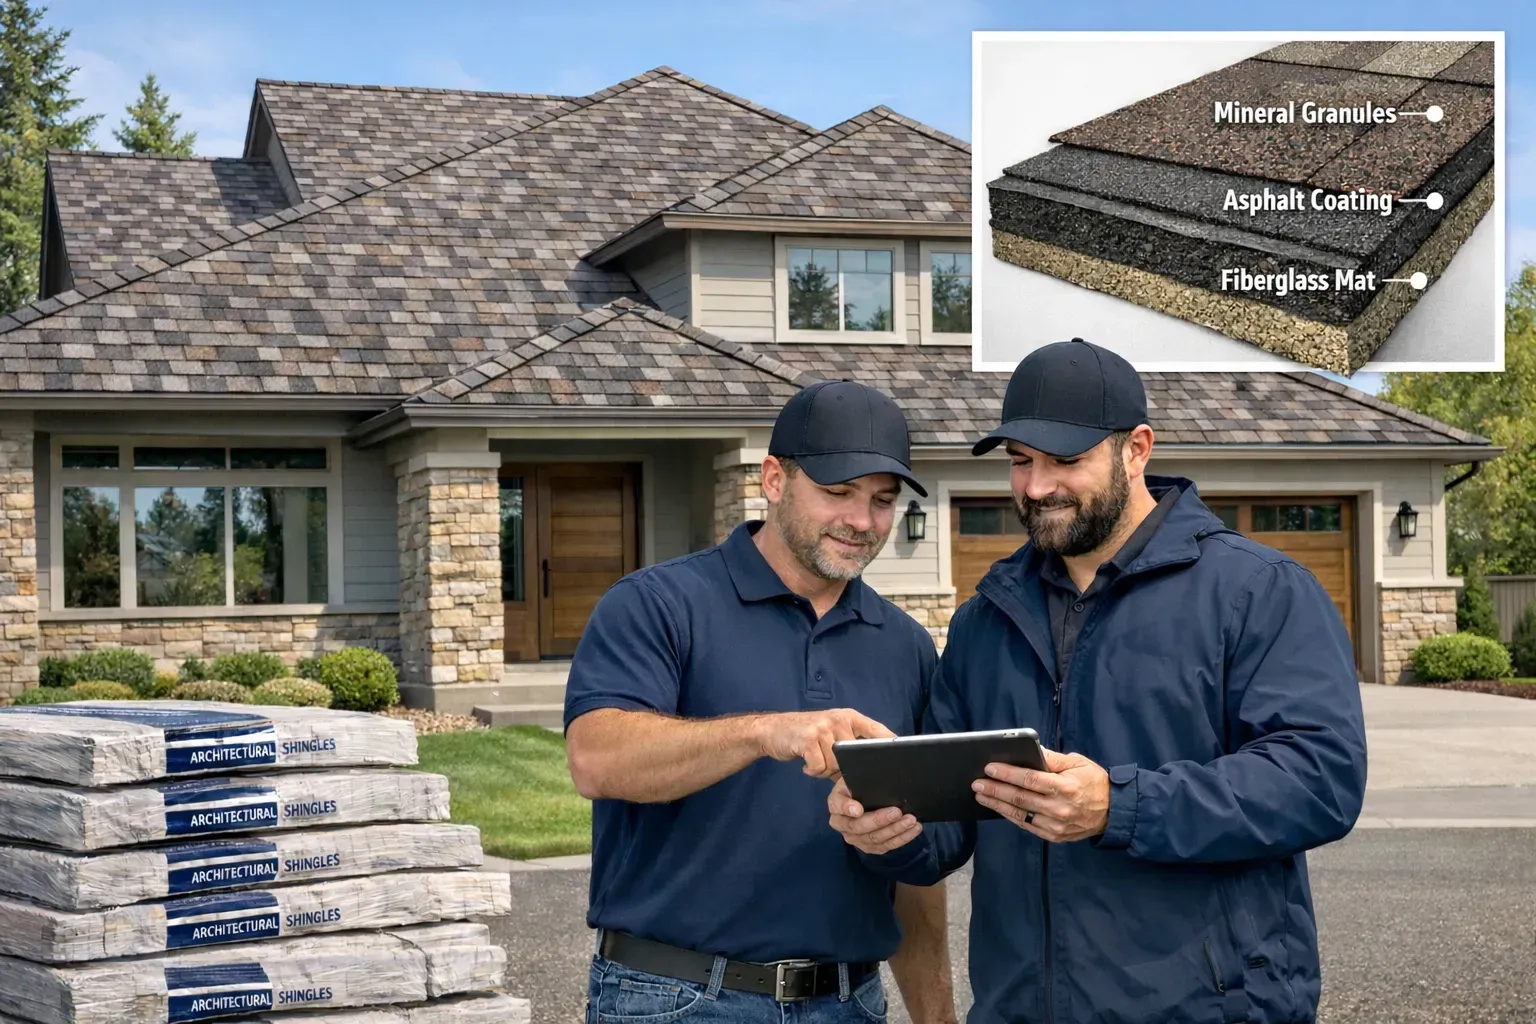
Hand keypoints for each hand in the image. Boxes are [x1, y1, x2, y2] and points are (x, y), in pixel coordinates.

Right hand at [753, 709, 894, 777]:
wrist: (771, 730)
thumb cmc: (806, 736)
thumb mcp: (831, 733)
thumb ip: (849, 746)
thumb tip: (871, 770)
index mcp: (849, 717)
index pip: (877, 730)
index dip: (891, 743)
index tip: (903, 757)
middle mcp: (838, 719)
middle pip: (855, 756)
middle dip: (843, 768)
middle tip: (830, 765)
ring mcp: (822, 727)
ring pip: (836, 764)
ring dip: (825, 770)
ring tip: (815, 760)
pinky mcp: (807, 739)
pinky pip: (819, 767)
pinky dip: (812, 770)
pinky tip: (805, 763)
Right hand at [827, 776, 922, 853]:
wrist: (862, 798)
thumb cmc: (859, 786)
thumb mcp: (854, 779)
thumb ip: (859, 781)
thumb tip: (874, 784)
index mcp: (835, 805)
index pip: (838, 806)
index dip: (847, 808)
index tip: (858, 809)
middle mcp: (842, 825)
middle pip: (859, 827)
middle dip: (880, 820)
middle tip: (897, 812)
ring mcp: (856, 839)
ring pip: (875, 839)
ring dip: (895, 830)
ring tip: (911, 820)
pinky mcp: (870, 847)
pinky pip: (886, 846)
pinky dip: (902, 838)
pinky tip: (914, 829)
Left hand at [971, 748, 1109, 841]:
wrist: (1114, 812)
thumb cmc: (1094, 782)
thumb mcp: (1078, 763)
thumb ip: (1053, 758)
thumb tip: (1030, 749)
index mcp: (1065, 787)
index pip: (1030, 779)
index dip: (1008, 773)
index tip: (990, 768)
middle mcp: (1059, 808)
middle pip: (1020, 798)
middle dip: (995, 789)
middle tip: (977, 783)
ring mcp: (1056, 825)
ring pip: (1020, 814)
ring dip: (997, 805)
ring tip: (981, 796)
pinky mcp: (1054, 836)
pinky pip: (1027, 826)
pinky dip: (1010, 816)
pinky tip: (998, 808)